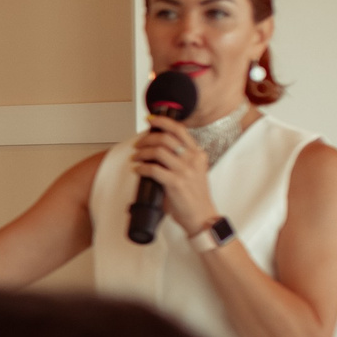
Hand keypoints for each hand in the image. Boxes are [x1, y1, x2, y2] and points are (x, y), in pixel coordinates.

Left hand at [129, 117, 218, 235]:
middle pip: (166, 138)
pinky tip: (137, 170)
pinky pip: (153, 170)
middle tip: (137, 144)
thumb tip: (157, 150)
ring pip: (158, 152)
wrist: (202, 216)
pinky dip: (141, 168)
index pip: (180, 130)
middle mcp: (193, 159)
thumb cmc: (195, 196)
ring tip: (135, 157)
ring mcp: (185, 171)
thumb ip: (182, 160)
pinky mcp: (176, 183)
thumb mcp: (194, 172)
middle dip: (147, 138)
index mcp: (198, 154)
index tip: (150, 120)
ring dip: (141, 153)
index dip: (163, 122)